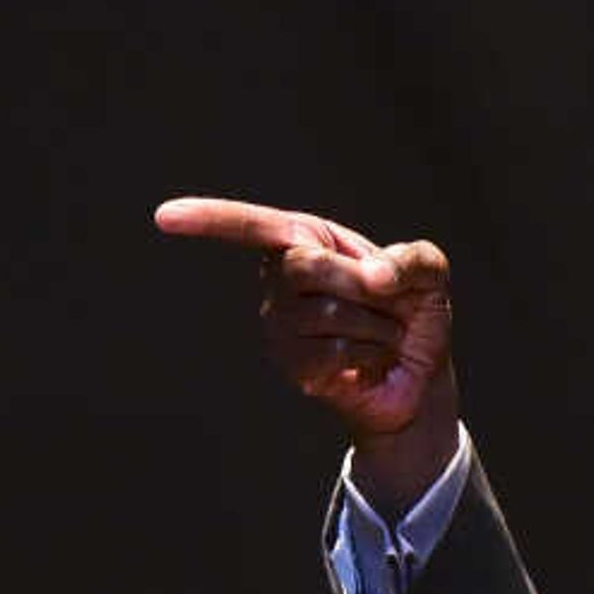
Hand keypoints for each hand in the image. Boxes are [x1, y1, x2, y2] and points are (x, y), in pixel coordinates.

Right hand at [154, 196, 462, 504]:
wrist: (421, 375)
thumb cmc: (414, 313)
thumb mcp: (429, 273)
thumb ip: (411, 258)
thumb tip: (373, 276)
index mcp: (307, 240)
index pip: (252, 226)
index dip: (210, 220)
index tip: (164, 217)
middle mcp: (281, 279)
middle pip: (305, 266)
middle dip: (359, 283)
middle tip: (388, 300)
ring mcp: (281, 325)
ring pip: (325, 313)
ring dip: (376, 325)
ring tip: (381, 334)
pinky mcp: (292, 366)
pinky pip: (330, 352)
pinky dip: (368, 353)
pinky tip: (369, 359)